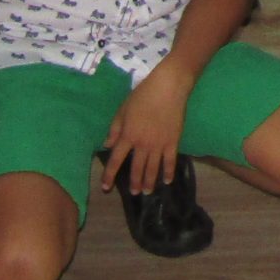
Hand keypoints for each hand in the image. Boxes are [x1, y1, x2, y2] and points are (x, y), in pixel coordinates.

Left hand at [100, 62, 188, 194]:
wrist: (168, 87)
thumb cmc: (143, 95)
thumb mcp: (123, 109)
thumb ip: (115, 129)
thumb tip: (107, 145)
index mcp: (128, 135)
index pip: (116, 160)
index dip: (110, 175)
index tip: (106, 187)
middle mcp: (142, 144)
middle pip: (136, 168)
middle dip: (134, 183)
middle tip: (134, 193)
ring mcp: (159, 144)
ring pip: (152, 168)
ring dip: (149, 182)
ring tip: (147, 192)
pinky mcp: (173, 141)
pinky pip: (170, 161)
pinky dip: (168, 172)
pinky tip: (167, 181)